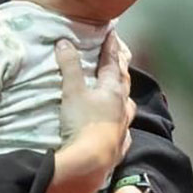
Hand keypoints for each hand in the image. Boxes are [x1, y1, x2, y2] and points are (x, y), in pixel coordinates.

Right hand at [57, 33, 133, 164]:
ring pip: (127, 106)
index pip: (112, 63)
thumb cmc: (83, 122)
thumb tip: (64, 42)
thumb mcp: (72, 90)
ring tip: (122, 91)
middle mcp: (122, 106)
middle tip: (121, 54)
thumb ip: (69, 66)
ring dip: (125, 95)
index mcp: (112, 90)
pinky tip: (121, 128)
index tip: (112, 32)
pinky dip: (122, 124)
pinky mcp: (119, 145)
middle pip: (124, 81)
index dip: (111, 47)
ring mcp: (122, 127)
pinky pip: (124, 130)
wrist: (91, 161)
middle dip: (121, 66)